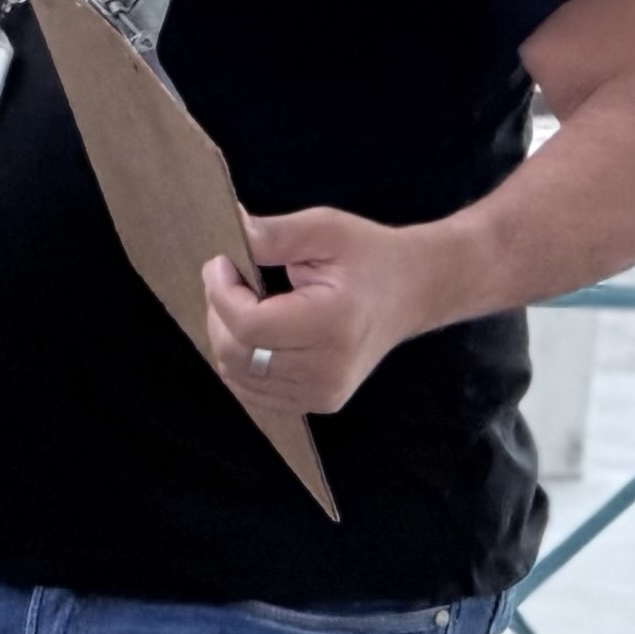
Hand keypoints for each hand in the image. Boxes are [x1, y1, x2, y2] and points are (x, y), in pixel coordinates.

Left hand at [198, 206, 447, 416]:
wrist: (415, 291)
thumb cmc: (371, 257)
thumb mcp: (327, 230)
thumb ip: (276, 234)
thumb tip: (231, 235)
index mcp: (333, 326)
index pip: (248, 325)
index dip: (220, 293)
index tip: (220, 262)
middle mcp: (328, 370)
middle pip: (235, 353)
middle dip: (219, 313)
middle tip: (230, 281)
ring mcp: (323, 393)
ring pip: (237, 374)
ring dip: (226, 336)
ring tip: (246, 304)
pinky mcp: (317, 403)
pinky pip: (251, 390)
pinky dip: (241, 361)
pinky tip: (257, 332)